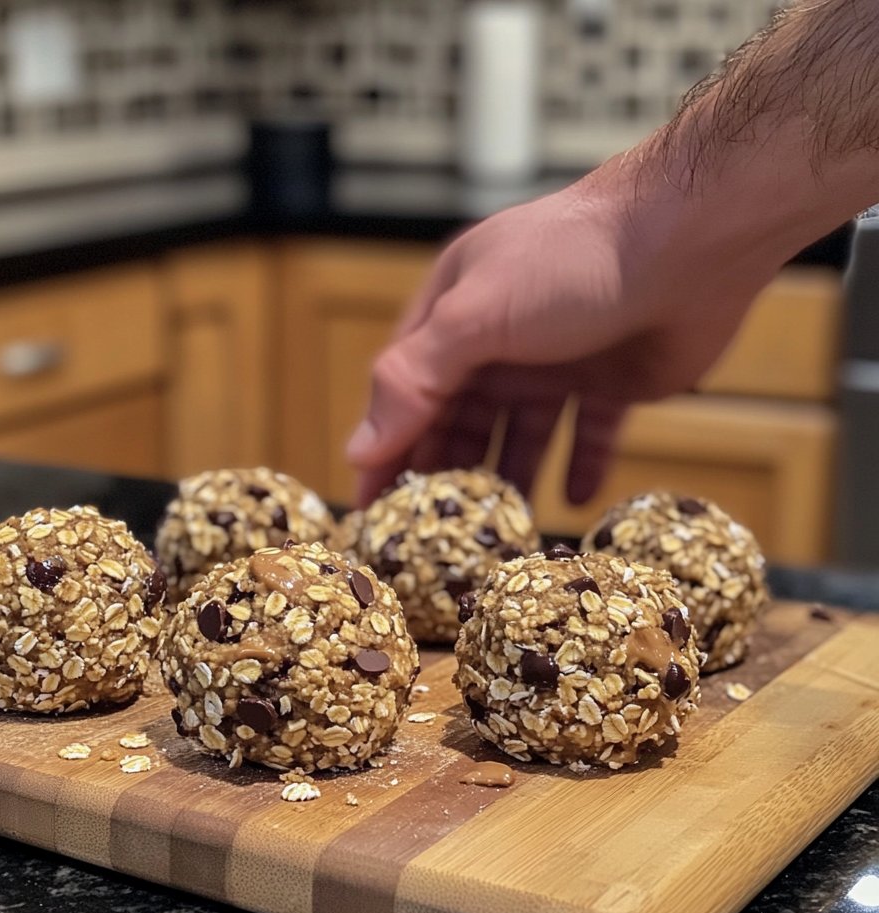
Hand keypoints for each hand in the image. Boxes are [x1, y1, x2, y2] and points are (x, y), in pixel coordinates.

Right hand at [345, 160, 777, 506]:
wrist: (691, 236)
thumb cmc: (570, 263)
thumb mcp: (473, 317)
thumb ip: (415, 382)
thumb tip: (359, 449)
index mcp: (454, 315)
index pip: (406, 394)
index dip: (386, 452)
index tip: (372, 511)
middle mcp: (498, 340)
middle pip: (460, 423)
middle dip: (447, 475)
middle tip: (436, 538)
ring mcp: (554, 362)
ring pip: (519, 437)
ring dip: (508, 480)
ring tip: (500, 531)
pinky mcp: (609, 382)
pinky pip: (585, 436)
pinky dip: (577, 467)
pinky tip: (571, 500)